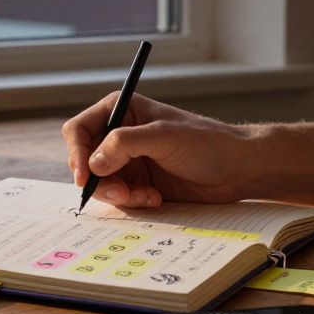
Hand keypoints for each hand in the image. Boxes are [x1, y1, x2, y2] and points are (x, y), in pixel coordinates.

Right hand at [62, 93, 250, 207]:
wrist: (236, 169)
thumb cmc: (206, 143)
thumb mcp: (164, 136)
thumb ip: (125, 144)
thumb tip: (93, 163)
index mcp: (121, 111)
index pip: (79, 130)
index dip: (77, 153)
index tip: (85, 178)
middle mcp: (119, 135)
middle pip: (84, 161)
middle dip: (100, 181)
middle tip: (123, 193)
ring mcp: (127, 160)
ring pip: (100, 183)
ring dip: (119, 195)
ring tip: (145, 196)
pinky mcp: (138, 182)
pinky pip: (118, 197)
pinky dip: (132, 202)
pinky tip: (155, 198)